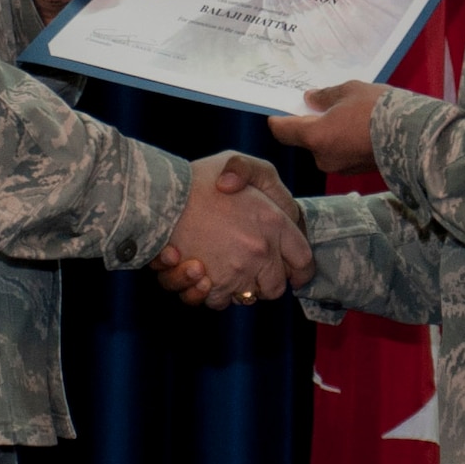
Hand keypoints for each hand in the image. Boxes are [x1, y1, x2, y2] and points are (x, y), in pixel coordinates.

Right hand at [149, 152, 313, 307]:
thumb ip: (258, 175)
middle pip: (276, 287)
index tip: (292, 271)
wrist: (160, 196)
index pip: (304, 261)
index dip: (300, 270)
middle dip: (266, 281)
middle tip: (249, 266)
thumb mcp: (238, 161)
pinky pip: (218, 301)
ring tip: (217, 265)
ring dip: (236, 287)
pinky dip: (209, 292)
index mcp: (275, 222)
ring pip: (247, 297)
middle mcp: (262, 251)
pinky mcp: (211, 285)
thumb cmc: (198, 177)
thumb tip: (264, 201)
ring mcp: (237, 271)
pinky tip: (198, 271)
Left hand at [267, 80, 384, 174]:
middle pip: (306, 140)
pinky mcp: (357, 171)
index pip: (282, 131)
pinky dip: (345, 143)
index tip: (277, 112)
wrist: (414, 135)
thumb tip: (310, 99)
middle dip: (312, 125)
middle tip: (323, 106)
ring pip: (326, 148)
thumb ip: (325, 96)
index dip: (277, 120)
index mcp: (315, 136)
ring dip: (331, 134)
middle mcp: (322, 157)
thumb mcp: (349, 91)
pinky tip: (361, 128)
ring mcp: (340, 167)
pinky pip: (342, 154)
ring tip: (349, 115)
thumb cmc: (378, 109)